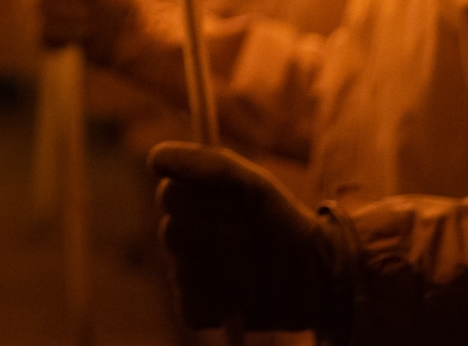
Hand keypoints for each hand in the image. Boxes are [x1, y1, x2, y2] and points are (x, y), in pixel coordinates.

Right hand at [149, 141, 351, 334]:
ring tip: (255, 269)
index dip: (209, 202)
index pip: (168, 194)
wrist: (313, 272)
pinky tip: (244, 297)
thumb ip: (209, 165)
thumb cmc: (280, 220)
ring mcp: (182, 274)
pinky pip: (192, 309)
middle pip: (175, 234)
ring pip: (187, 274)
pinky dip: (224, 305)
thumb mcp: (253, 185)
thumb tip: (154, 159)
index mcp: (184, 200)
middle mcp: (176, 235)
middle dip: (226, 238)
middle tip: (253, 239)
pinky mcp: (195, 309)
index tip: (239, 206)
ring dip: (233, 272)